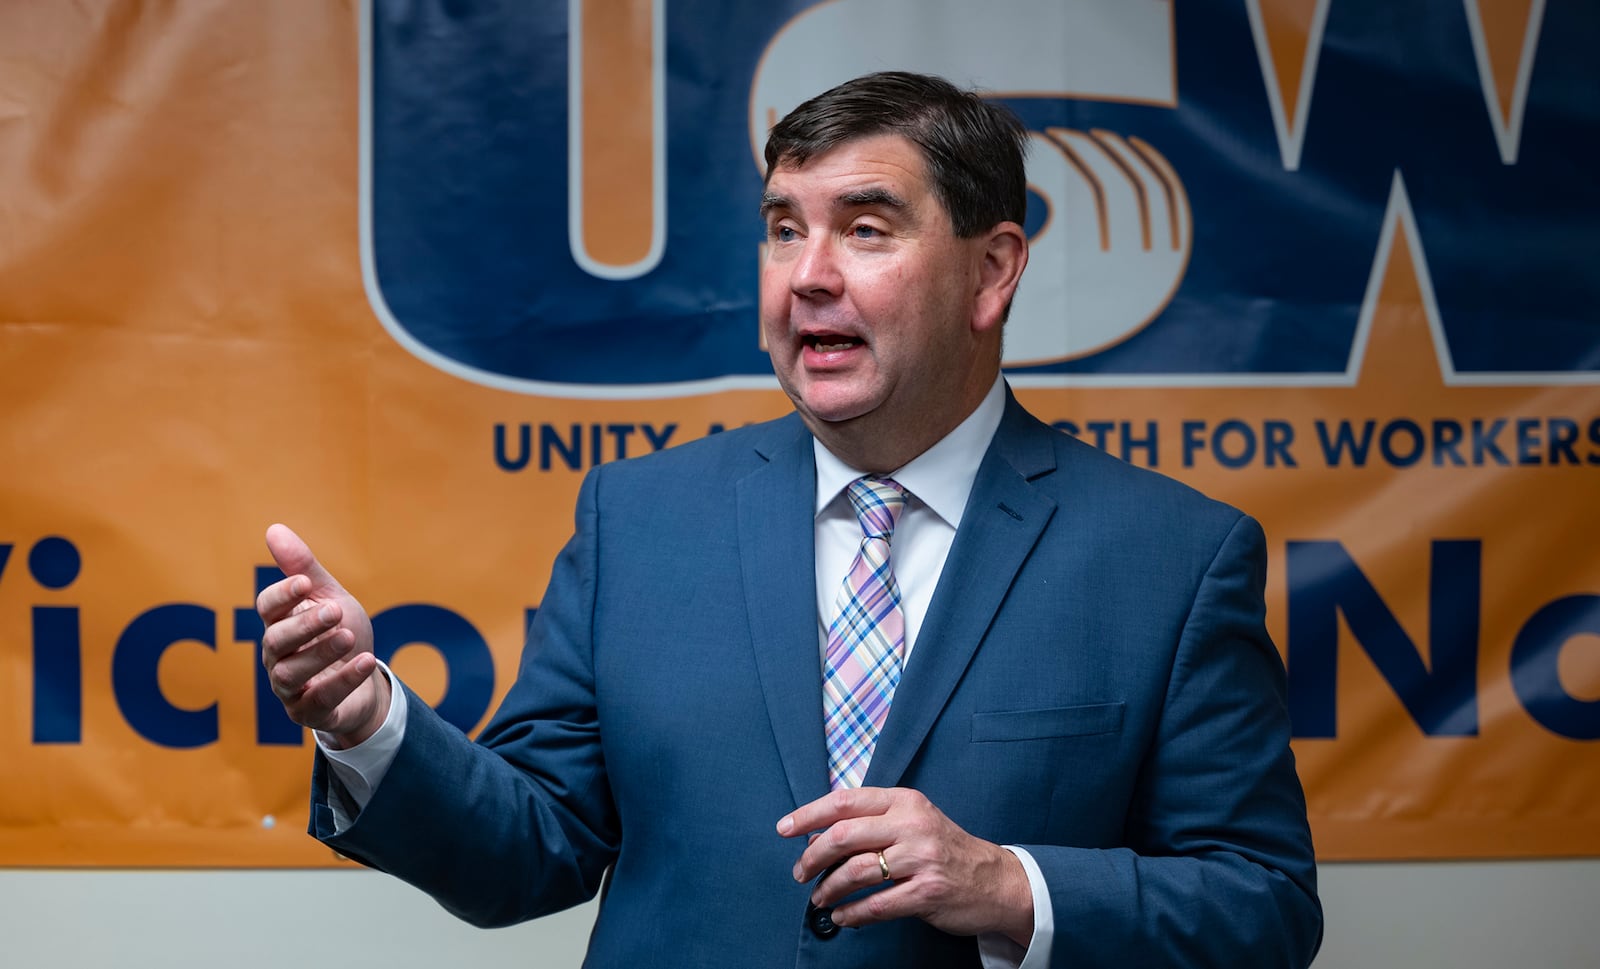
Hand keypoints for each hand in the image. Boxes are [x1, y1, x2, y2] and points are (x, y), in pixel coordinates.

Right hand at [257, 523, 387, 744]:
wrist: (366, 682)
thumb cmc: (341, 634)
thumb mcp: (330, 597)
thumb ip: (305, 567)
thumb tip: (273, 529)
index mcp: (281, 624)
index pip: (267, 608)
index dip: (283, 595)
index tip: (306, 582)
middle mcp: (278, 657)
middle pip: (276, 640)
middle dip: (304, 624)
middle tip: (334, 610)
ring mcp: (290, 688)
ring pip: (291, 673)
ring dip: (320, 653)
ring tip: (349, 635)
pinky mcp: (309, 713)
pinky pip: (320, 700)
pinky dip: (343, 680)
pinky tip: (366, 661)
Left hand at [777, 787, 1032, 945]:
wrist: (996, 880)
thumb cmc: (944, 849)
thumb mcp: (913, 822)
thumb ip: (871, 823)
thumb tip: (817, 836)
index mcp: (904, 801)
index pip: (845, 801)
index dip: (809, 814)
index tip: (785, 829)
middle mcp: (912, 825)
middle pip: (845, 834)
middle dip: (813, 856)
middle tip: (800, 873)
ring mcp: (922, 859)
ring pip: (857, 871)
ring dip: (829, 887)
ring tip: (820, 897)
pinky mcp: (928, 892)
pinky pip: (877, 905)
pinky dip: (852, 913)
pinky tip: (842, 916)